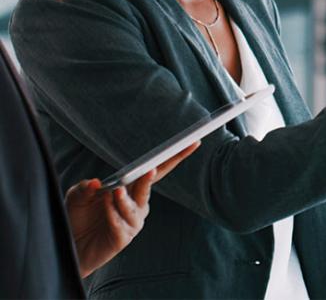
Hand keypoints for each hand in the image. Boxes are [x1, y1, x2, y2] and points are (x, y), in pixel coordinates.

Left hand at [65, 142, 199, 277]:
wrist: (69, 247)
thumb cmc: (77, 217)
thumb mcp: (76, 196)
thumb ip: (83, 188)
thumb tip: (95, 183)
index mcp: (132, 187)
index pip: (157, 169)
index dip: (175, 156)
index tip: (192, 142)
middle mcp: (138, 203)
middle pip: (150, 185)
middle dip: (151, 176)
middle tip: (150, 169)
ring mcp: (133, 221)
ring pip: (134, 206)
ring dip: (124, 199)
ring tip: (114, 192)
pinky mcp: (124, 238)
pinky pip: (121, 223)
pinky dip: (112, 214)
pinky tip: (105, 209)